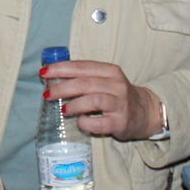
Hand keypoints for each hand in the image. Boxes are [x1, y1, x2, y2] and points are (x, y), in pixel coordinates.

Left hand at [42, 59, 162, 141]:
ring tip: (63, 110)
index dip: (61, 69)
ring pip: (94, 100)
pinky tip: (80, 122)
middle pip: (85, 83)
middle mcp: (116, 85)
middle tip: (47, 94)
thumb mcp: (104, 80)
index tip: (43, 73)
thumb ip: (83, 77)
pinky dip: (86, 123)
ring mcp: (120, 104)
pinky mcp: (120, 122)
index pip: (82, 66)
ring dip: (74, 105)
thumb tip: (51, 78)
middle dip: (62, 88)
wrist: (145, 112)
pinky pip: (99, 123)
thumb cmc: (116, 95)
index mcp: (110, 71)